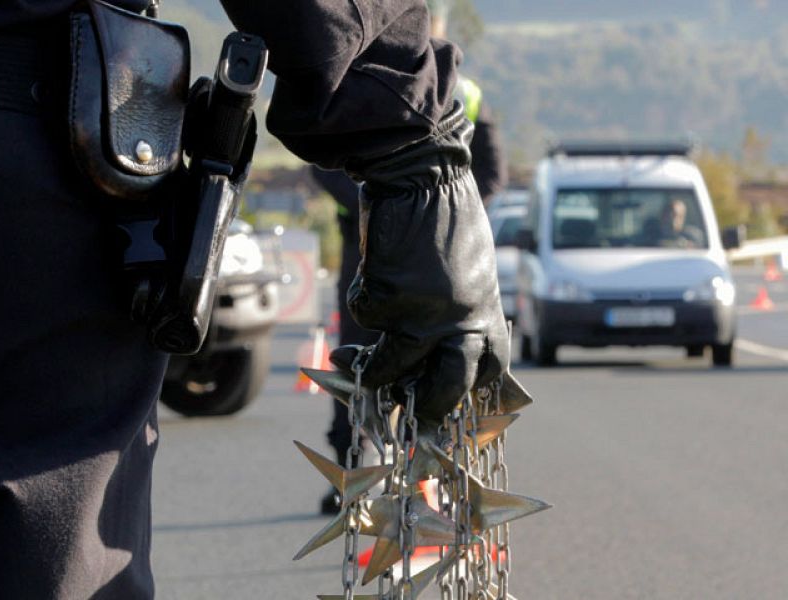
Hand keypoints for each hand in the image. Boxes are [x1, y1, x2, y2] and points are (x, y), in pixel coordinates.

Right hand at [343, 106, 508, 424]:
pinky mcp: (386, 299)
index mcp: (486, 312)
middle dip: (424, 409)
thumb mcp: (472, 269)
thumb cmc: (447, 218)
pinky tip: (375, 270)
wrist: (422, 175)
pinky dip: (362, 300)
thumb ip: (463, 309)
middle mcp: (459, 321)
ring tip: (346, 360)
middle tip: (403, 415)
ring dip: (367, 368)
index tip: (453, 405)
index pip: (489, 369)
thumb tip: (434, 348)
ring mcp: (422, 314)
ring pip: (389, 366)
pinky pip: (365, 317)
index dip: (471, 393)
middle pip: (446, 388)